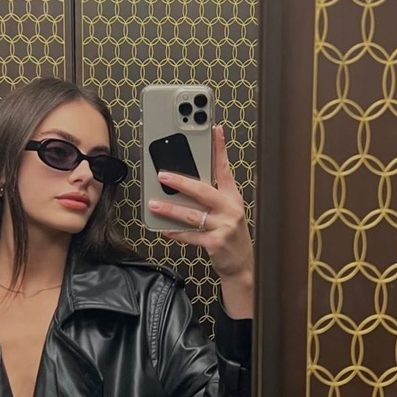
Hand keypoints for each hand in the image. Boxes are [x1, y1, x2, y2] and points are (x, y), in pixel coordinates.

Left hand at [148, 125, 253, 317]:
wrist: (242, 266)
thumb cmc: (230, 235)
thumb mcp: (227, 213)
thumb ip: (211, 198)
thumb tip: (183, 185)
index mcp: (233, 198)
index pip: (225, 168)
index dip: (220, 148)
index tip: (214, 130)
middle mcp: (231, 209)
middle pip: (203, 191)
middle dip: (181, 182)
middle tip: (162, 175)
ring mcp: (224, 226)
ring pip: (192, 214)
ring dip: (171, 209)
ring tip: (154, 204)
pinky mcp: (216, 243)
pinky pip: (191, 235)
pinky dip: (176, 233)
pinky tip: (164, 229)